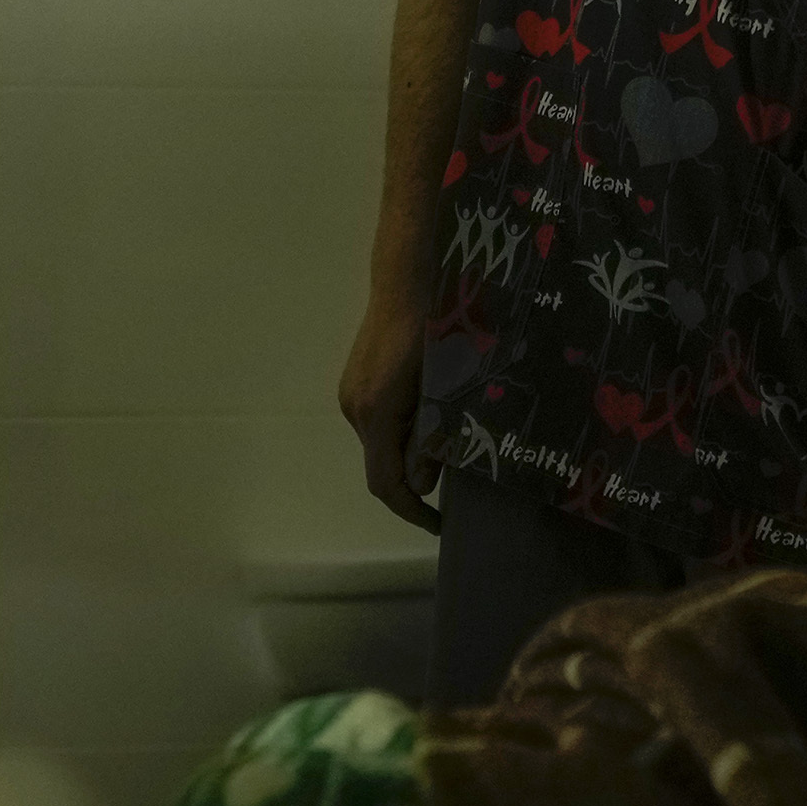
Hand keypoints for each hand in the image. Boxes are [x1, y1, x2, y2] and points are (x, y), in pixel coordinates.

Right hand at [336, 288, 443, 533]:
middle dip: (415, 478)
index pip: (385, 483)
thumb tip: (422, 484)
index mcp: (376, 413)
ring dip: (410, 451)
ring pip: (381, 443)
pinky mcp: (355, 382)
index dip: (411, 511)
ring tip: (447, 439)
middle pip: (382, 464)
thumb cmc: (435, 330)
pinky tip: (428, 413)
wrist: (407, 281)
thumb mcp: (444, 388)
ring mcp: (351, 395)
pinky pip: (378, 422)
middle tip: (455, 474)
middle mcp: (354, 409)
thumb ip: (432, 438)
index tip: (438, 525)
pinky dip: (402, 431)